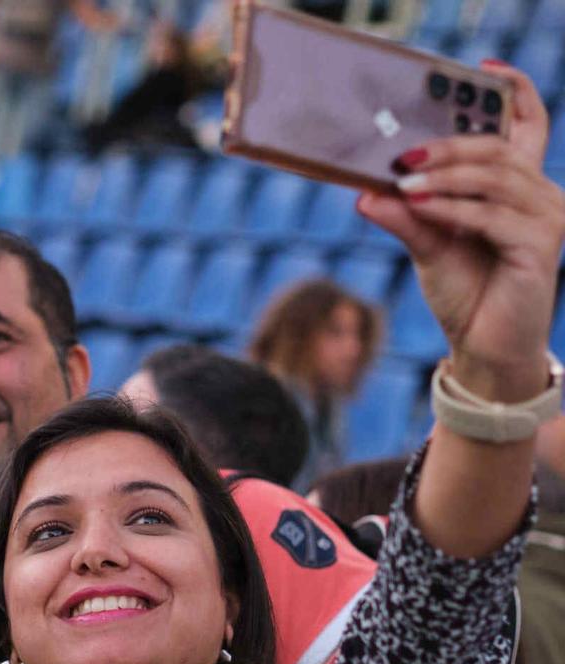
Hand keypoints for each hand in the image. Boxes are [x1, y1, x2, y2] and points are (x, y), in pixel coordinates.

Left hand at [361, 63, 564, 399]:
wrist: (483, 347)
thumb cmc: (463, 291)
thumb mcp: (427, 245)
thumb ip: (405, 215)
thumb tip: (364, 191)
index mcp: (519, 184)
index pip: (528, 124)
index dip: (513, 91)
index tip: (483, 69)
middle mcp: (540, 193)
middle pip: (498, 149)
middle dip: (448, 145)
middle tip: (402, 151)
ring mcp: (546, 218)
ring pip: (495, 177)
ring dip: (445, 175)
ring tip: (404, 180)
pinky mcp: (540, 245)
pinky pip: (492, 215)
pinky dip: (452, 207)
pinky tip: (420, 205)